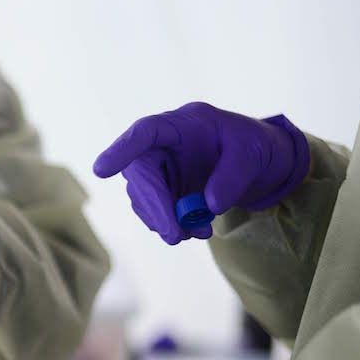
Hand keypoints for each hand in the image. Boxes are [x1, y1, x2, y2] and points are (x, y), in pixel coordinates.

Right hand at [93, 102, 309, 243]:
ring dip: (165, 220)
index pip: (145, 132)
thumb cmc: (255, 147)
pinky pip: (153, 210)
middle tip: (174, 235)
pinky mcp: (162, 189)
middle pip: (140, 172)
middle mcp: (162, 145)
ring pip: (143, 196)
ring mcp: (159, 168)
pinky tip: (195, 229)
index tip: (101, 170)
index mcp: (182, 124)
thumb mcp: (254, 156)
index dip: (121, 149)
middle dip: (154, 205)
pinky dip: (170, 225)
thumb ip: (232, 178)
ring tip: (200, 231)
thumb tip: (207, 205)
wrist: (258, 164)